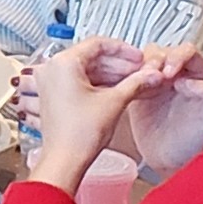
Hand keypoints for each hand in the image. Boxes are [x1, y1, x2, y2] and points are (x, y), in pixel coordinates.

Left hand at [22, 37, 163, 187]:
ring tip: (135, 81)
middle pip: (91, 56)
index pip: (97, 44)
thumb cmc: (80, 133)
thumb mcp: (115, 101)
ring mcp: (50, 82)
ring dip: (111, 74)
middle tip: (141, 70)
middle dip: (119, 64)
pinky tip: (119, 90)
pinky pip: (79, 81)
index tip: (138, 57)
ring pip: (86, 69)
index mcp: (62, 63)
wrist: (65, 159)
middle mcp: (51, 68)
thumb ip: (136, 83)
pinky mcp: (53, 95)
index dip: (123, 49)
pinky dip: (99, 84)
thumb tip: (152, 74)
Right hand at [118, 44, 202, 175]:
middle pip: (164, 52)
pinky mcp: (140, 91)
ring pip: (145, 60)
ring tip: (138, 79)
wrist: (176, 162)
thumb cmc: (198, 143)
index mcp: (201, 76)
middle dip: (156, 58)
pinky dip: (128, 75)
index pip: (188, 53)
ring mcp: (159, 83)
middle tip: (151, 73)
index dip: (178, 57)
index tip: (169, 71)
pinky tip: (128, 84)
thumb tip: (195, 81)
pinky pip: (131, 75)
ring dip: (140, 65)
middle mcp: (179, 75)